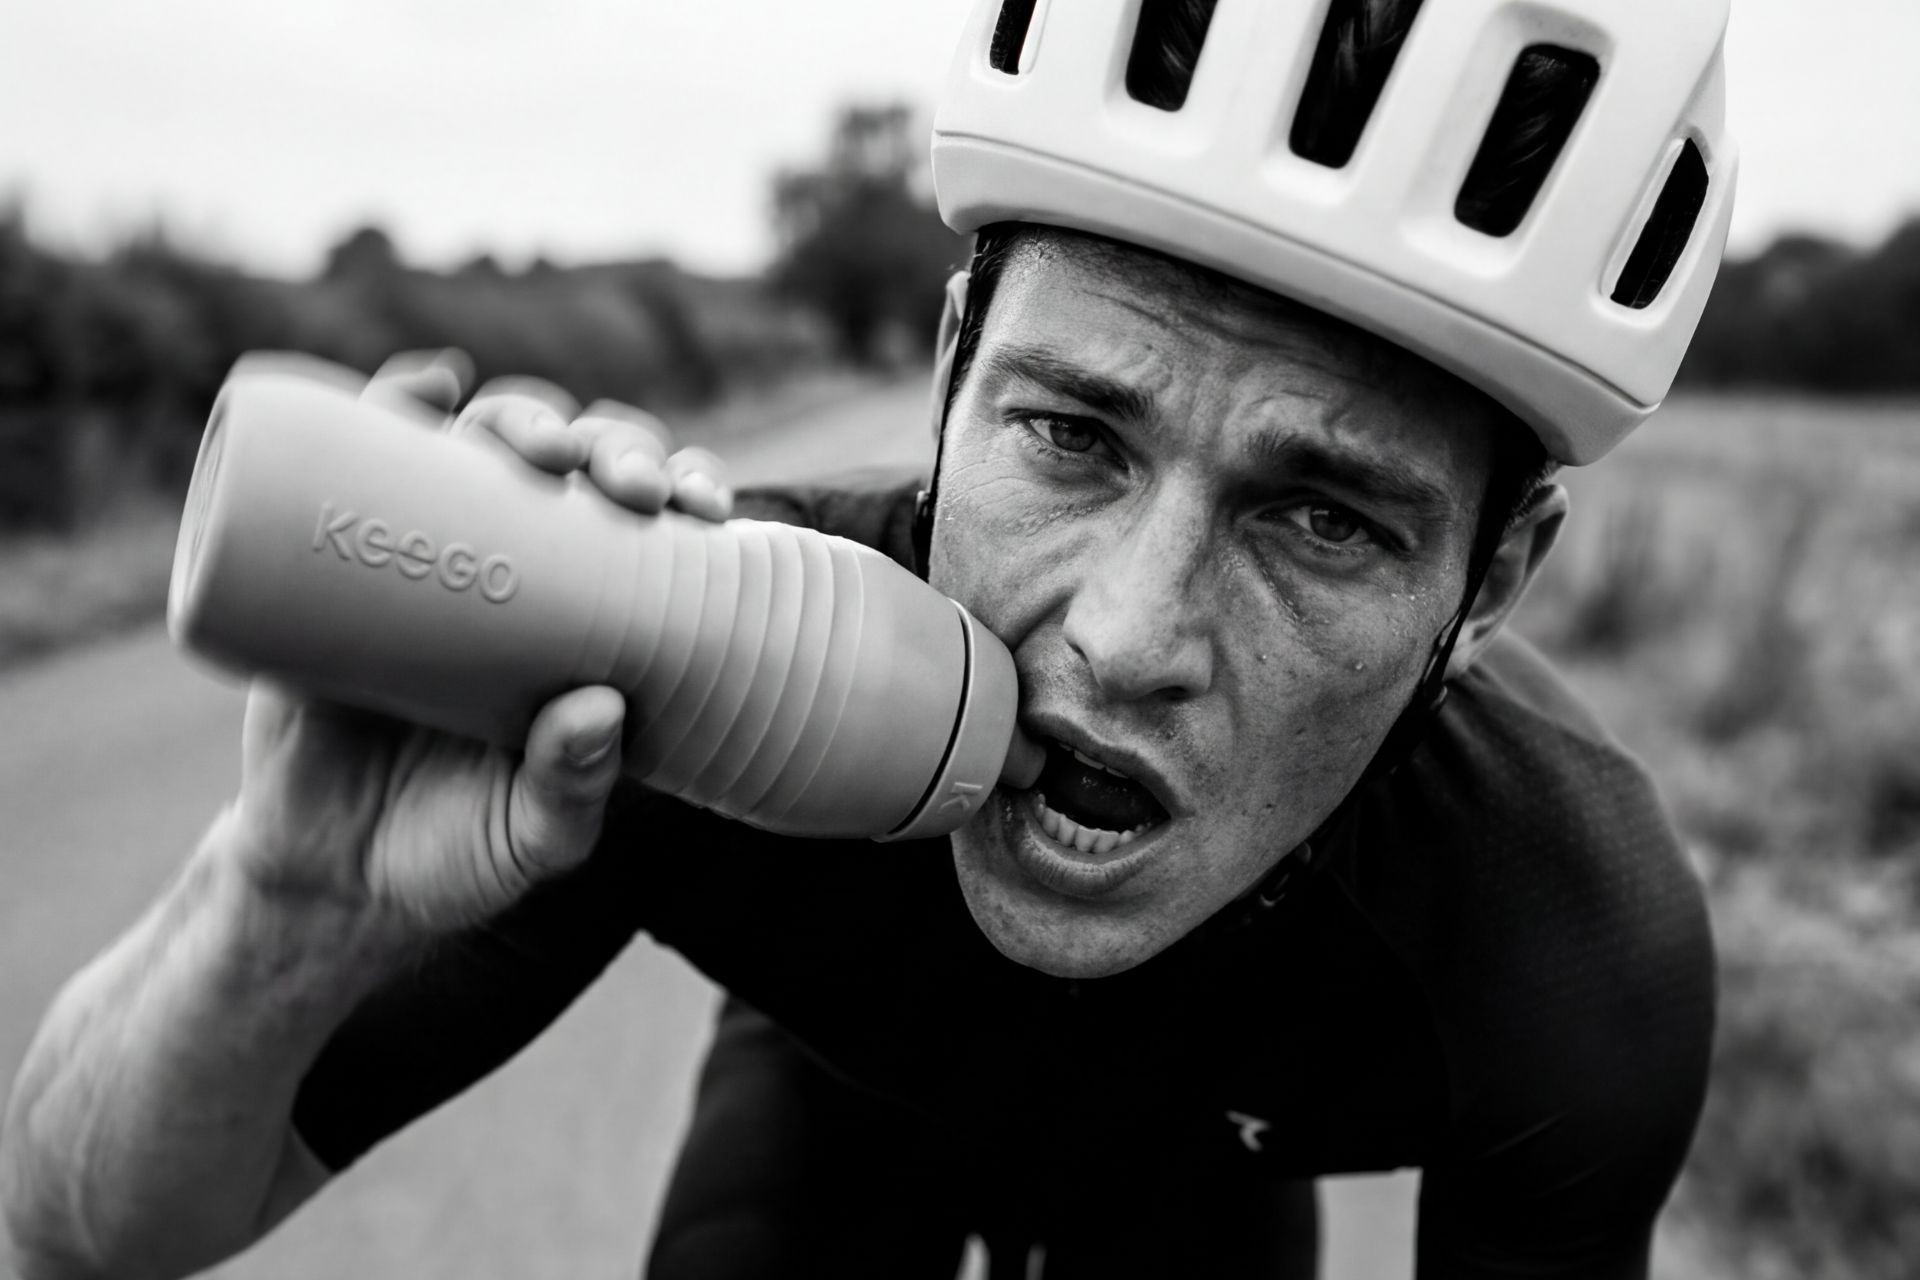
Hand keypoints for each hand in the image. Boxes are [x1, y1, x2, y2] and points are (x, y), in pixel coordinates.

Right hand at [220, 350, 729, 934]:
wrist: (323, 876)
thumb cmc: (453, 856)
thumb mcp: (527, 842)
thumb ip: (568, 793)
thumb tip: (601, 708)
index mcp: (593, 621)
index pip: (658, 527)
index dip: (688, 493)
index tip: (707, 509)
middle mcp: (521, 570)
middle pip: (581, 469)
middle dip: (616, 447)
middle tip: (625, 485)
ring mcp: (430, 552)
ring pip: (487, 446)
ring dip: (525, 415)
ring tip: (537, 444)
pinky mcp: (338, 553)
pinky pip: (367, 454)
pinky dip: (400, 398)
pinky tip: (430, 381)